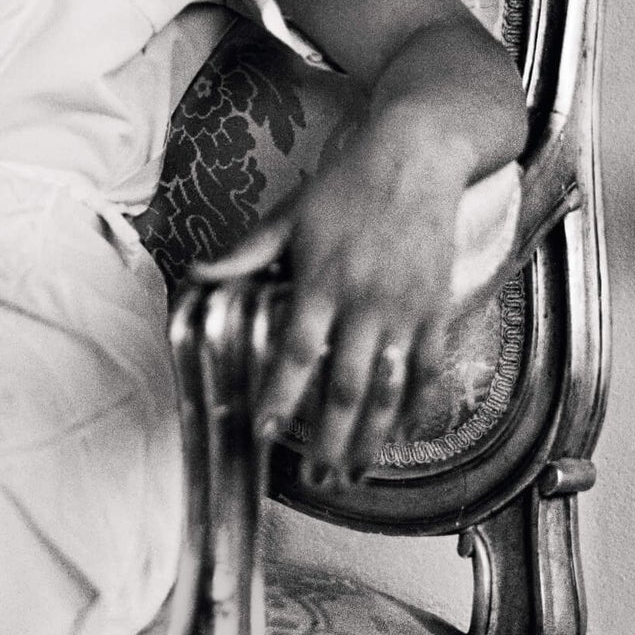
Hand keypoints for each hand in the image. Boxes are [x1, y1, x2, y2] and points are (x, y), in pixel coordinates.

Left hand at [189, 124, 467, 484]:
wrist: (415, 157)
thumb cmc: (345, 185)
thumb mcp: (288, 214)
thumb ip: (246, 253)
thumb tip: (198, 274)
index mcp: (321, 280)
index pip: (296, 351)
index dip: (280, 394)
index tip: (263, 429)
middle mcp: (364, 302)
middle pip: (345, 386)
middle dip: (329, 438)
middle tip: (316, 478)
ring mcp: (404, 310)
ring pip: (388, 389)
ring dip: (371, 437)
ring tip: (354, 473)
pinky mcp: (436, 310)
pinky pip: (426, 371)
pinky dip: (415, 408)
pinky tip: (400, 434)